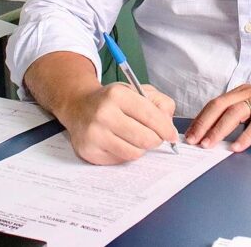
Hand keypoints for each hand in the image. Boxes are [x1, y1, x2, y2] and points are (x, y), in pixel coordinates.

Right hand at [57, 82, 177, 165]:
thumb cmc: (112, 100)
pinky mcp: (89, 151)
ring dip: (141, 148)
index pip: (150, 116)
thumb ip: (159, 102)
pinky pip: (120, 160)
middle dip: (156, 140)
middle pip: (145, 138)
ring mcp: (94, 134)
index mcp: (117, 94)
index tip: (172, 135)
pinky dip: (126, 153)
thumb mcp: (136, 90)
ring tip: (137, 138)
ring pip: (134, 153)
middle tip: (156, 138)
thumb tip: (169, 126)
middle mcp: (103, 114)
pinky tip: (121, 142)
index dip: (166, 128)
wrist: (78, 106)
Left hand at [184, 84, 250, 152]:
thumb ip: (240, 118)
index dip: (200, 119)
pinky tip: (237, 147)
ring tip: (209, 145)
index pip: (215, 103)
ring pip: (236, 112)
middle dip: (204, 124)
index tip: (188, 135)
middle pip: (220, 105)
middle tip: (192, 141)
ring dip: (219, 130)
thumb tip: (214, 134)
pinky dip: (246, 136)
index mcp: (244, 91)